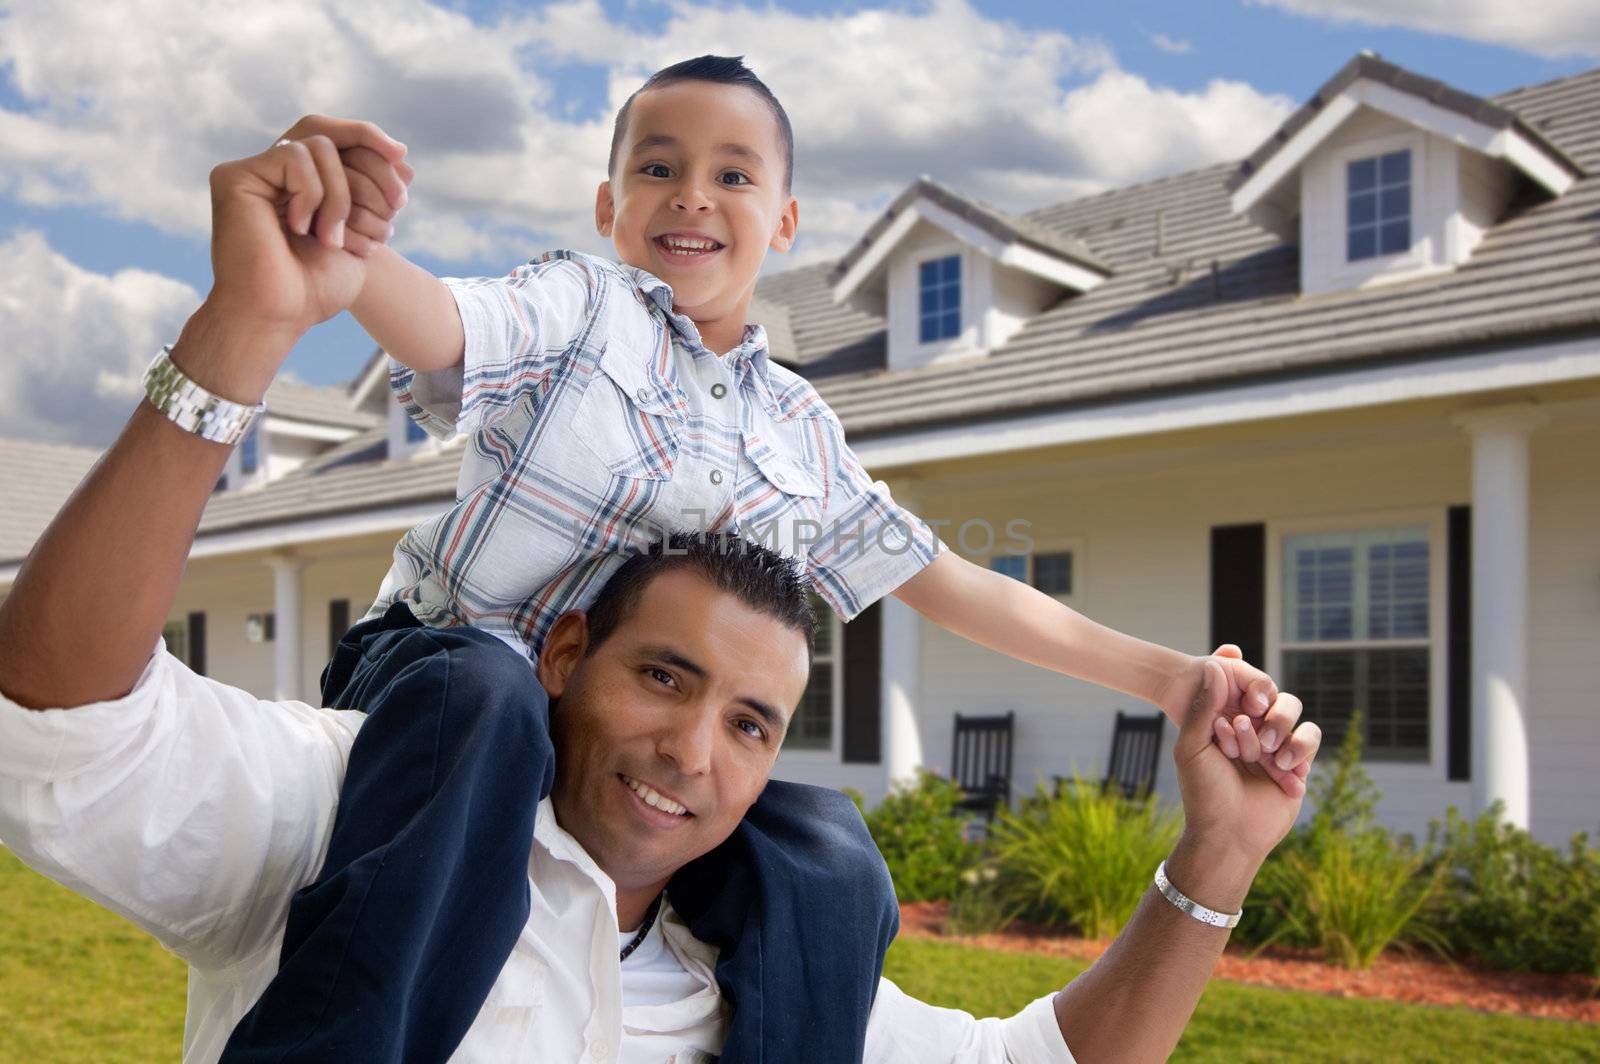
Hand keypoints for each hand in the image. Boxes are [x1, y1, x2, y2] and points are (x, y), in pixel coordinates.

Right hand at [203, 117, 408, 352]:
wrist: (279, 316)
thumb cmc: (313, 291)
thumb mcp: (359, 236)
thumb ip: (373, 195)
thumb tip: (402, 156)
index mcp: (298, 187)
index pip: (338, 142)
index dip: (371, 143)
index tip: (406, 169)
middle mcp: (273, 175)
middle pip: (329, 133)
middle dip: (371, 161)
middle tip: (398, 201)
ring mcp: (253, 173)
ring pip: (317, 146)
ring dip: (340, 195)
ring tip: (333, 239)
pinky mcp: (234, 176)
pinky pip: (294, 156)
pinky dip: (313, 193)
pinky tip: (303, 228)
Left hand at [1170, 655, 1321, 862]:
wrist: (1228, 835)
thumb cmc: (1204, 792)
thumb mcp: (1193, 748)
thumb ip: (1203, 707)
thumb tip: (1213, 665)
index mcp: (1223, 721)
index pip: (1239, 689)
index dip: (1240, 697)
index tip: (1234, 718)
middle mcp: (1251, 728)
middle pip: (1269, 697)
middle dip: (1260, 719)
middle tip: (1246, 742)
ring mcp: (1275, 744)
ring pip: (1292, 713)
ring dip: (1280, 731)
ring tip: (1266, 758)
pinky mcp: (1298, 763)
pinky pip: (1310, 738)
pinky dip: (1298, 752)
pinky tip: (1281, 773)